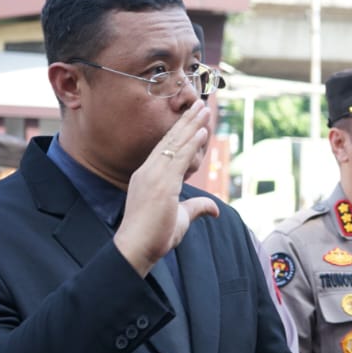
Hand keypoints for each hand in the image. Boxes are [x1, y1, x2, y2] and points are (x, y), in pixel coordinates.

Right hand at [114, 101, 218, 275]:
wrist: (136, 248)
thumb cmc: (154, 236)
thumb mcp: (181, 218)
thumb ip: (197, 208)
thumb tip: (215, 209)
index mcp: (148, 176)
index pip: (167, 148)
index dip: (181, 131)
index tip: (193, 118)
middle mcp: (148, 171)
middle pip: (170, 140)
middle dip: (187, 121)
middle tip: (201, 104)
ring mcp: (153, 176)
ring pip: (175, 144)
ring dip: (192, 125)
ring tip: (204, 109)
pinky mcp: (162, 184)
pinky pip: (179, 158)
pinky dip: (191, 143)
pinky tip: (202, 131)